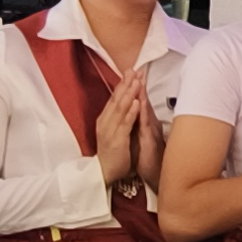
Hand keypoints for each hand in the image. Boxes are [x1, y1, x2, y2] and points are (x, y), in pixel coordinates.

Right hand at [93, 64, 155, 185]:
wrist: (104, 172)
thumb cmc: (112, 152)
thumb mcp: (114, 131)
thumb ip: (119, 117)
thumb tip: (126, 102)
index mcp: (105, 119)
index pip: (114, 97)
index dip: (123, 83)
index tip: (131, 70)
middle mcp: (105, 122)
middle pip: (117, 99)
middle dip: (127, 84)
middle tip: (135, 70)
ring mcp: (110, 130)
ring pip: (121, 108)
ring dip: (129, 93)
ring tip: (137, 81)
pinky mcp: (117, 140)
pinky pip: (125, 124)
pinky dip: (131, 112)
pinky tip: (137, 102)